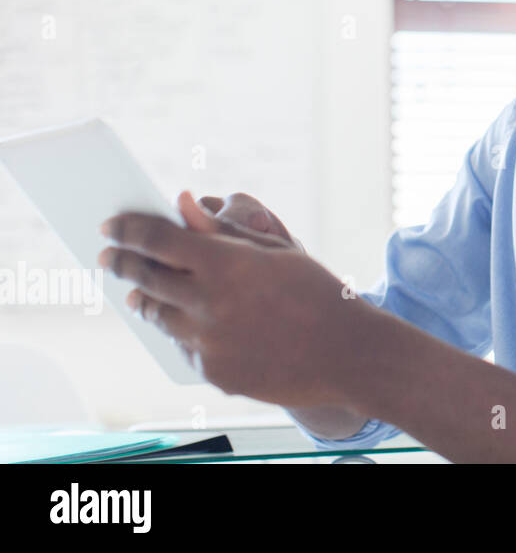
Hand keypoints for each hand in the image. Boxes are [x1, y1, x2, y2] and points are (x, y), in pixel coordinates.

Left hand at [98, 191, 370, 406]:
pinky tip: (183, 323)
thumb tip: (182, 203)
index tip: (110, 225)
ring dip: (144, 298)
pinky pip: (184, 346)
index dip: (128, 229)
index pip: (156, 240)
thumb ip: (222, 230)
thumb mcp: (274, 251)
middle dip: (122, 262)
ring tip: (136, 292)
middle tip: (109, 256)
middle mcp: (209, 303)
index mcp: (225, 263)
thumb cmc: (315, 292)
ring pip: (158, 315)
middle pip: (147, 277)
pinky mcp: (213, 371)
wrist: (346, 353)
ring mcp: (208, 342)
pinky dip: (180, 330)